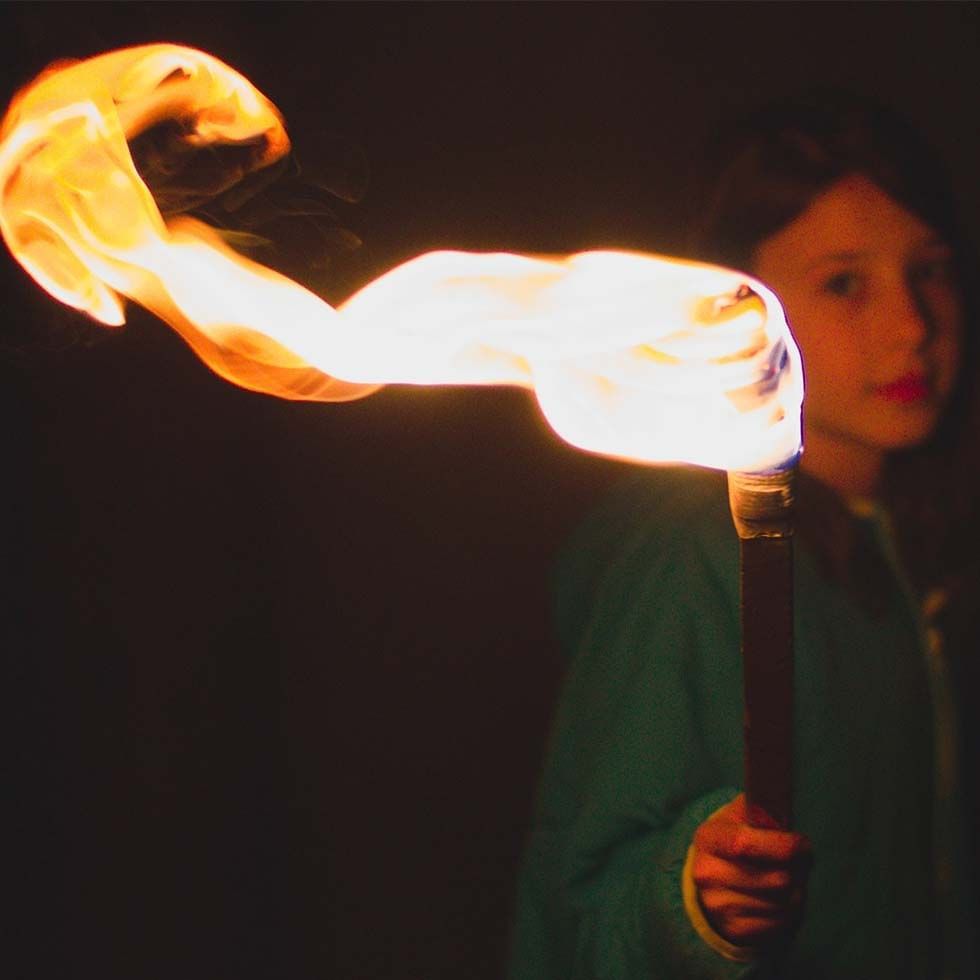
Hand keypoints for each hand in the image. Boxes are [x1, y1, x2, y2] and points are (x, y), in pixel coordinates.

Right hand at [691, 793, 811, 947]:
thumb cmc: (737, 842)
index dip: (783, 846)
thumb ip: (759, 807)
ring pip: (784, 903)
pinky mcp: (735, 930)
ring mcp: (719, 905)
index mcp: (707, 838)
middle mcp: (706, 873)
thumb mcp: (740, 816)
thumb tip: (780, 794)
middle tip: (800, 862)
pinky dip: (791, 912)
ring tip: (790, 879)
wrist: (713, 881)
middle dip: (799, 870)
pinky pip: (782, 923)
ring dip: (798, 891)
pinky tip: (781, 899)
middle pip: (776, 879)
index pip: (744, 843)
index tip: (802, 844)